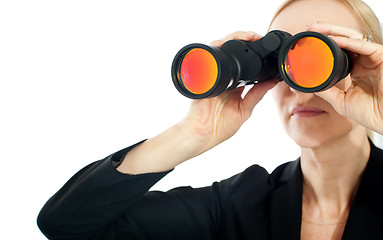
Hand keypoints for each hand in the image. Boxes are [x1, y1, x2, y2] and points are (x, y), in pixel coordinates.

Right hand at [180, 31, 277, 152]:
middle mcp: (224, 78)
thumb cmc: (220, 126)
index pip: (245, 65)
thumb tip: (271, 81)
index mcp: (235, 86)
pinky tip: (223, 43)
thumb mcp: (244, 109)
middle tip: (257, 37)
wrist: (202, 134)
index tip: (265, 48)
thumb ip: (257, 95)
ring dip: (233, 40)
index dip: (254, 54)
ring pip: (221, 50)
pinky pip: (208, 57)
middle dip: (244, 42)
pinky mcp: (203, 76)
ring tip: (246, 36)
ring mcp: (213, 76)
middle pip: (233, 54)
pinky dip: (214, 47)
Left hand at [307, 23, 382, 134]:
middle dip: (327, 32)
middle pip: (344, 41)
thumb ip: (326, 90)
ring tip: (317, 29)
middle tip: (310, 29)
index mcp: (356, 70)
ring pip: (351, 38)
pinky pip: (362, 45)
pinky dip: (347, 41)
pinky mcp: (381, 56)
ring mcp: (372, 58)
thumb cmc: (370, 113)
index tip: (308, 44)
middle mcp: (364, 61)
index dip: (325, 46)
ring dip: (333, 31)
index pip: (339, 52)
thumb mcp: (340, 100)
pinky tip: (333, 39)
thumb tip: (308, 84)